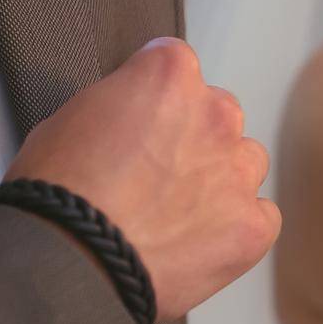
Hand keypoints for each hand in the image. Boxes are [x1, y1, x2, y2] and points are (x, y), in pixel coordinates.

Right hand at [6, 37, 278, 319]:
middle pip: (219, 115)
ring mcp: (239, 173)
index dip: (155, 94)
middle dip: (194, 136)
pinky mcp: (254, 225)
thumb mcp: (70, 118)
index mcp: (171, 77)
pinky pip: (261, 217)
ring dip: (221, 179)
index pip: (178, 65)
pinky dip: (237, 227)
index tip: (143, 115)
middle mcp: (216, 117)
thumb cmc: (61, 192)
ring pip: (246, 163)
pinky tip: (201, 241)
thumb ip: (119, 105)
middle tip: (157, 170)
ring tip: (179, 211)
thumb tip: (130, 118)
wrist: (75, 258)